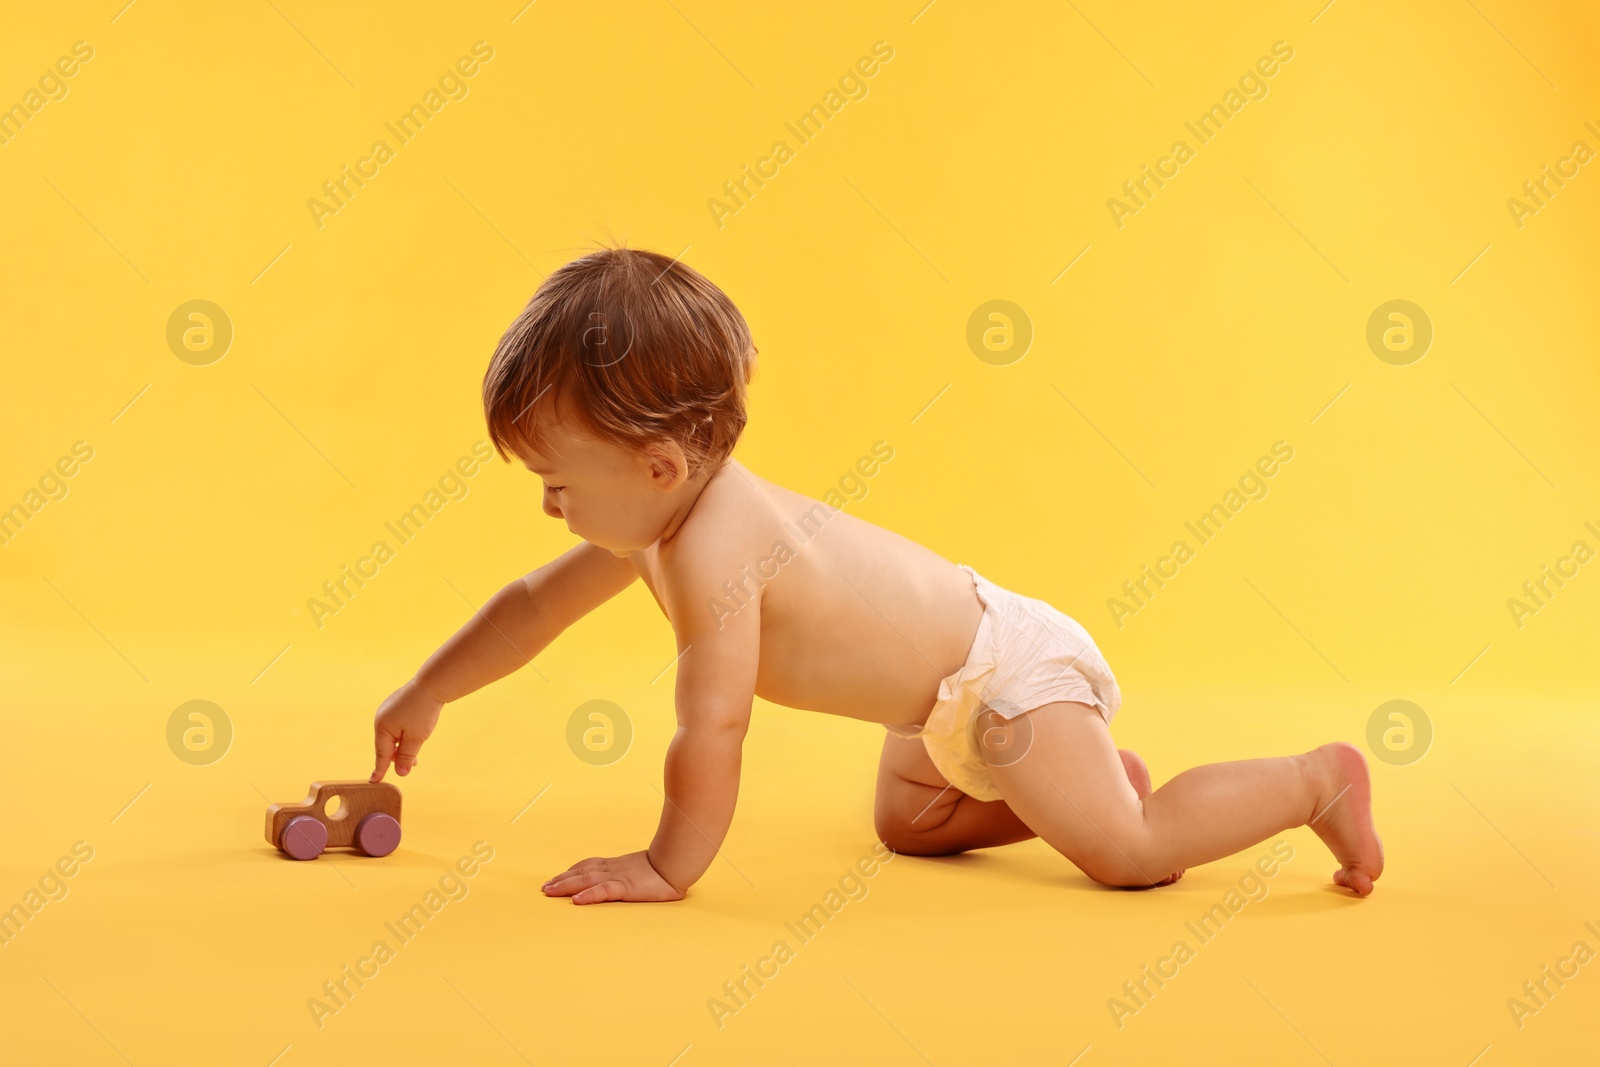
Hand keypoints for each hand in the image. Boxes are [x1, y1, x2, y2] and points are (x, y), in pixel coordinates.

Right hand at [371, 678, 442, 780]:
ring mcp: (386, 711)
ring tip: (416, 753)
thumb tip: (401, 774)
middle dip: (398, 756)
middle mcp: (380, 718)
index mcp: (382, 727)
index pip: (381, 754)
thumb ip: (407, 757)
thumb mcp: (416, 739)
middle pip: (386, 745)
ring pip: (392, 736)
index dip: (380, 770)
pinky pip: (395, 726)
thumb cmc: (423, 712)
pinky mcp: (394, 706)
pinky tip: (414, 736)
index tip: (374, 782)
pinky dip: (403, 734)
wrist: (431, 685)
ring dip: (403, 746)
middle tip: (414, 764)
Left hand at [541, 850, 685, 904]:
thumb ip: (635, 874)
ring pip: (586, 880)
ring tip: (550, 892)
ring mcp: (618, 877)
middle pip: (582, 873)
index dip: (572, 871)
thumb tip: (634, 879)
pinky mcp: (626, 888)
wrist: (679, 862)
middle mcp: (614, 869)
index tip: (557, 877)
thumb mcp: (645, 870)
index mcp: (618, 865)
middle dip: (562, 880)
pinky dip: (588, 895)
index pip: (590, 865)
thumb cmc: (667, 866)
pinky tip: (576, 900)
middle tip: (545, 888)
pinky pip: (603, 891)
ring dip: (566, 885)